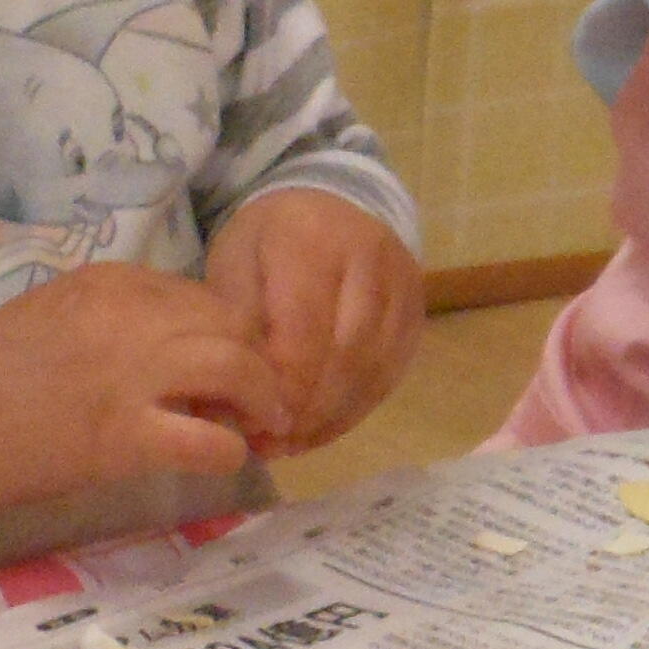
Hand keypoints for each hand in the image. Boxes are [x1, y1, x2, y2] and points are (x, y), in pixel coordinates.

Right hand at [0, 263, 290, 552]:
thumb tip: (195, 329)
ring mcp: (129, 377)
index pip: (202, 294)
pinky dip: (230, 450)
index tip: (228, 357)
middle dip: (259, 357)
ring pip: (235, 368)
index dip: (228, 328)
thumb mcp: (64, 306)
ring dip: (262, 396)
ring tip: (264, 421)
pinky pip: (208, 441)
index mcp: (112, 281)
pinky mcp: (125, 438)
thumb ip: (128, 309)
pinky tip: (225, 456)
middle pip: (231, 323)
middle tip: (262, 392)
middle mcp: (128, 319)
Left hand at [204, 188, 428, 453]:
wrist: (329, 203)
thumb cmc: (269, 241)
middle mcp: (370, 258)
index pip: (305, 330)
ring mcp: (403, 285)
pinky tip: (322, 428)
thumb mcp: (234, 266)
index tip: (254, 423)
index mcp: (314, 240)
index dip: (283, 386)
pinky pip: (391, 373)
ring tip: (293, 444)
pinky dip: (356, 408)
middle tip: (272, 445)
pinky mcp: (418, 311)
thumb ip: (237, 330)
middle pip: (346, 354)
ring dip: (332, 417)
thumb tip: (230, 405)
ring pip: (373, 369)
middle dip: (307, 410)